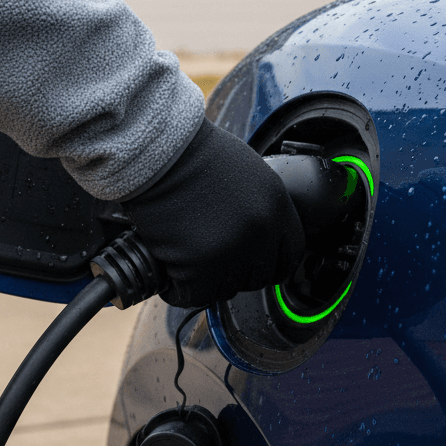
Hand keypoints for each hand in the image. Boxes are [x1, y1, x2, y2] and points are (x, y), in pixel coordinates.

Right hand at [123, 119, 305, 307]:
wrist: (156, 150)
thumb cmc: (191, 153)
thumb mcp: (245, 171)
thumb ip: (258, 206)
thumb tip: (256, 232)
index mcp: (276, 205)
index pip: (290, 255)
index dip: (268, 262)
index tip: (251, 262)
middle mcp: (260, 231)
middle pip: (258, 277)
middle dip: (235, 272)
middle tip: (211, 258)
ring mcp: (231, 250)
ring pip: (226, 289)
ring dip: (205, 279)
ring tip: (186, 257)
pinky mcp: (199, 265)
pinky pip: (193, 294)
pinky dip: (178, 288)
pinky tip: (170, 269)